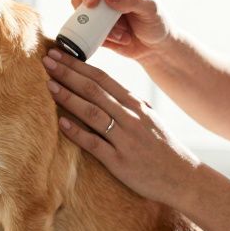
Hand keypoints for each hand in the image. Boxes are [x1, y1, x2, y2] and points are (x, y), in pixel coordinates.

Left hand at [42, 47, 200, 205]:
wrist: (183, 177)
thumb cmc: (162, 148)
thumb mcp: (149, 119)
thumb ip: (128, 104)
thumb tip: (105, 89)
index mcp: (135, 104)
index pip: (102, 78)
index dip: (78, 64)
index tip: (59, 53)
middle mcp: (130, 117)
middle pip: (94, 90)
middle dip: (68, 73)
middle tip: (46, 60)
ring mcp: (125, 139)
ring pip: (93, 112)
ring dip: (69, 97)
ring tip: (49, 85)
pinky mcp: (120, 162)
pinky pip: (95, 144)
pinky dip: (77, 132)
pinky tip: (62, 123)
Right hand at [73, 0, 172, 60]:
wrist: (155, 48)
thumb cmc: (157, 22)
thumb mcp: (152, 8)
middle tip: (94, 10)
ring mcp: (97, 9)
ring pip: (80, 10)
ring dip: (98, 23)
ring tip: (122, 32)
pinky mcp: (93, 27)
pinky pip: (85, 31)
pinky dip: (102, 37)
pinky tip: (121, 39)